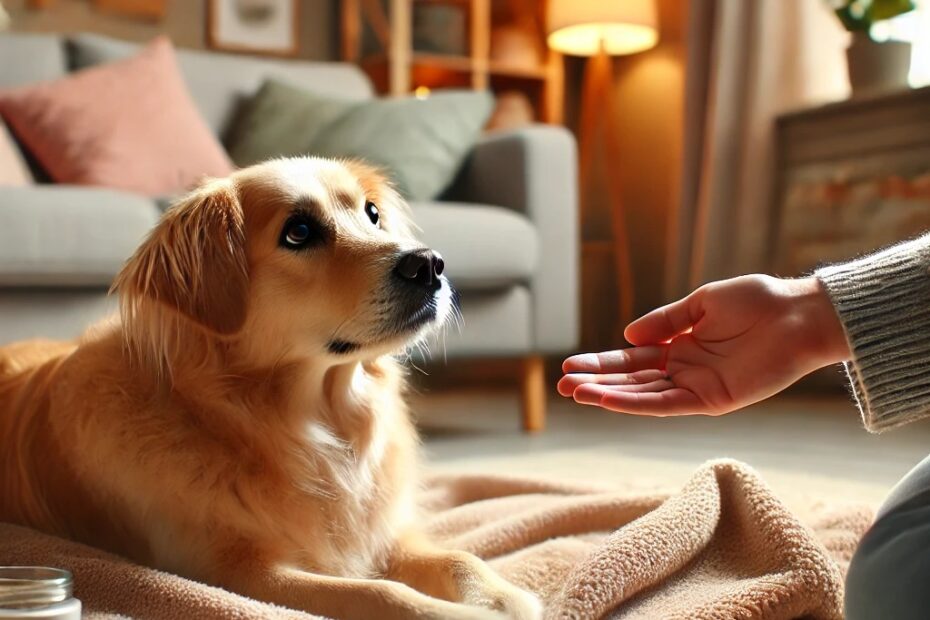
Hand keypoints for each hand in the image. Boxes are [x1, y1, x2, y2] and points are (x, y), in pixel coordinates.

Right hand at [558, 275, 850, 415]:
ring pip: (643, 396)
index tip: (571, 365)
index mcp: (681, 347)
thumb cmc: (757, 302)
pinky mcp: (712, 400)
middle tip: (562, 383)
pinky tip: (608, 400)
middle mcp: (685, 371)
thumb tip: (627, 336)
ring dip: (608, 396)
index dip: (601, 363)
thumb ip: (665, 321)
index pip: (632, 361)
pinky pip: (666, 405)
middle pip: (631, 381)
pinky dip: (636, 404)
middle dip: (596, 382)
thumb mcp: (701, 303)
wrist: (798, 315)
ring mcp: (697, 387)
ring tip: (575, 392)